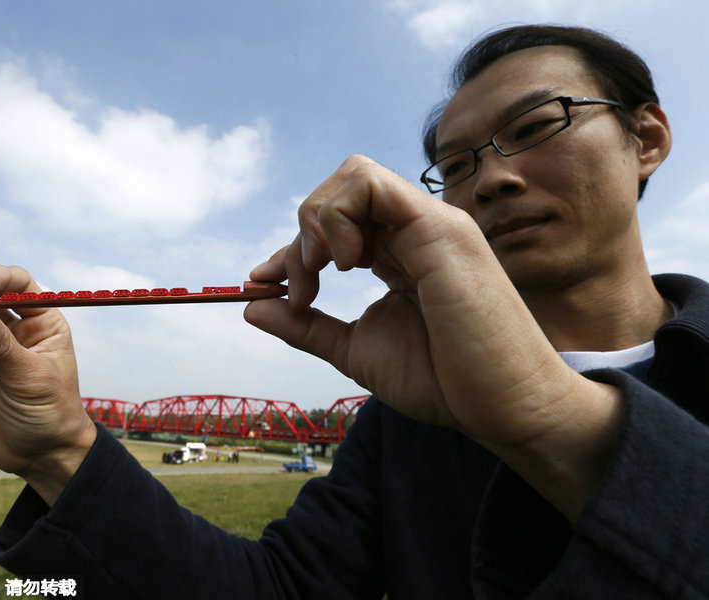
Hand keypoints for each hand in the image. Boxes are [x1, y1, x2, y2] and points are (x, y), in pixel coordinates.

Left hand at [245, 156, 620, 516]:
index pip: (334, 226)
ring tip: (324, 274)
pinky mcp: (439, 229)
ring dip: (318, 222)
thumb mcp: (356, 350)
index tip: (261, 283)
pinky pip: (371, 184)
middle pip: (338, 193)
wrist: (501, 407)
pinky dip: (339, 216)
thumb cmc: (443, 381)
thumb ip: (307, 327)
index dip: (291, 250)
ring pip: (353, 177)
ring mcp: (429, 225)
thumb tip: (253, 307)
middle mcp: (414, 232)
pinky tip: (347, 265)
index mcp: (398, 256)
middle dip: (300, 237)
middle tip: (301, 291)